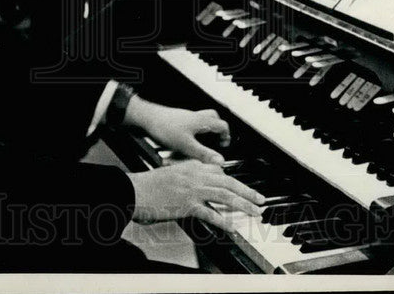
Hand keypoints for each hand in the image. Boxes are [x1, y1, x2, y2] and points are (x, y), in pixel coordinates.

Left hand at [125, 98, 229, 163]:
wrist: (146, 119)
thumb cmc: (164, 127)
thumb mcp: (186, 145)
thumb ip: (203, 154)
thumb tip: (219, 161)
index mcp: (201, 121)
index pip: (222, 125)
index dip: (226, 136)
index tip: (224, 145)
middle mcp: (195, 117)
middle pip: (213, 118)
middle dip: (217, 129)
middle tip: (217, 140)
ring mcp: (185, 118)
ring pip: (201, 121)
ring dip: (204, 131)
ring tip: (202, 143)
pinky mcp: (176, 121)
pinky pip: (190, 124)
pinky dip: (192, 133)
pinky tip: (185, 143)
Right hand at [127, 160, 263, 233]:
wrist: (133, 190)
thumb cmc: (147, 186)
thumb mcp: (170, 175)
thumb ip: (186, 179)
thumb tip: (199, 190)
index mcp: (191, 166)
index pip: (219, 171)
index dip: (234, 181)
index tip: (244, 189)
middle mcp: (194, 175)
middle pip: (228, 182)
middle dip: (247, 191)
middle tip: (260, 199)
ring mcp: (192, 190)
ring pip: (225, 195)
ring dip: (243, 204)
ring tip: (255, 212)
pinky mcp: (187, 204)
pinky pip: (210, 213)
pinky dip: (223, 221)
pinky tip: (232, 227)